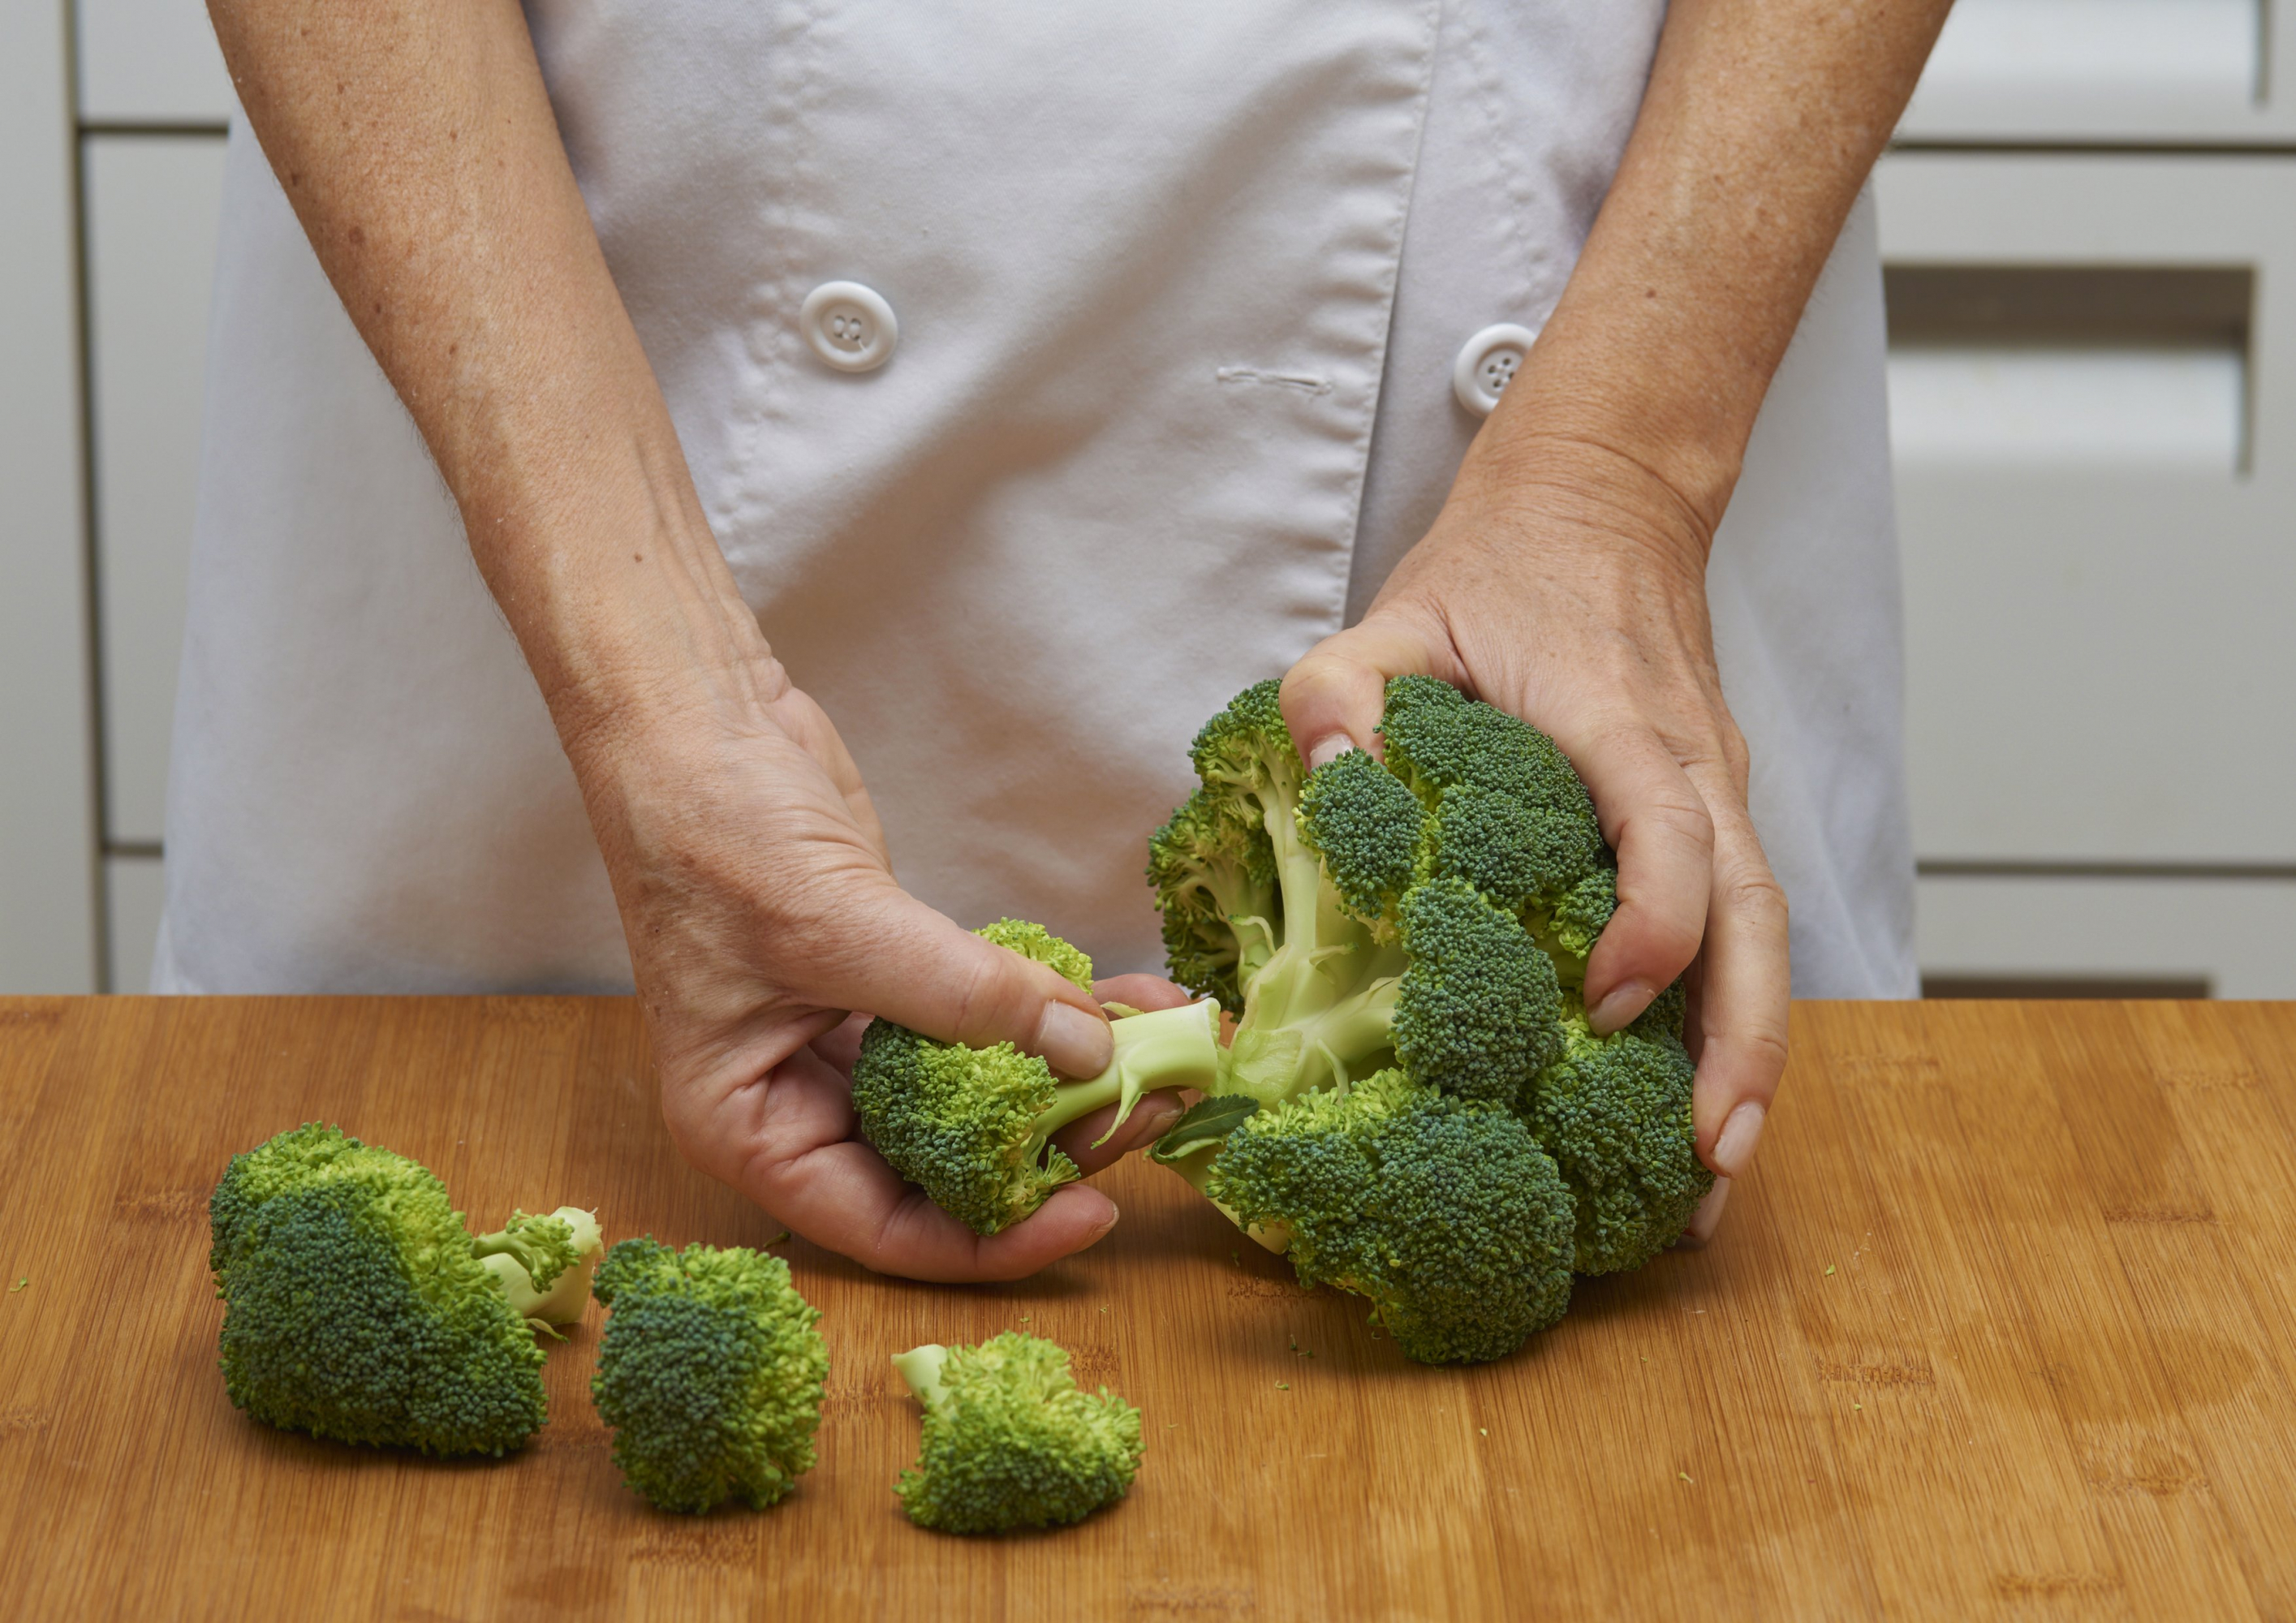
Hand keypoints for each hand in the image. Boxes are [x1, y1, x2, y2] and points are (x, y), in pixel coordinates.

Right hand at [569, 649, 1175, 1280]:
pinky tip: (1134, 997)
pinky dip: (1060, 1010)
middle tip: (1157, 1111)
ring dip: (1077, 1075)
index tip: (1092, 1210)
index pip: (887, 1226)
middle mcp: (804, 1102)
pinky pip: (993, 1019)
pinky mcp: (902, 980)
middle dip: (1058, 1143)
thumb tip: (1089, 1052)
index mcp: (754, 1129)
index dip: (995, 1236)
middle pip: (949, 1164)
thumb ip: (962, 995)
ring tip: (1173, 1056)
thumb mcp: (836, 924)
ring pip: (984, 1092)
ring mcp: (856, 1040)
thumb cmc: (711, 831)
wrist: (694, 719)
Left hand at [1280, 436, 1785, 1241]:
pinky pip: (1742, 928)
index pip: (1673, 826)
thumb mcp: (1394, 608)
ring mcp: (1717, 794)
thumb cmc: (1500, 568)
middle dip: (1743, 1039)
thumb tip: (1329, 773)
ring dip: (1751, 1052)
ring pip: (1765, 933)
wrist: (1604, 499)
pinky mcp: (1713, 817)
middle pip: (1757, 911)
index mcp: (1621, 719)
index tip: (1610, 998)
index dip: (1656, 917)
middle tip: (1709, 1159)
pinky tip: (1696, 1107)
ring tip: (1712, 1175)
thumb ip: (1341, 684)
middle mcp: (1695, 764)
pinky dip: (1730, 1019)